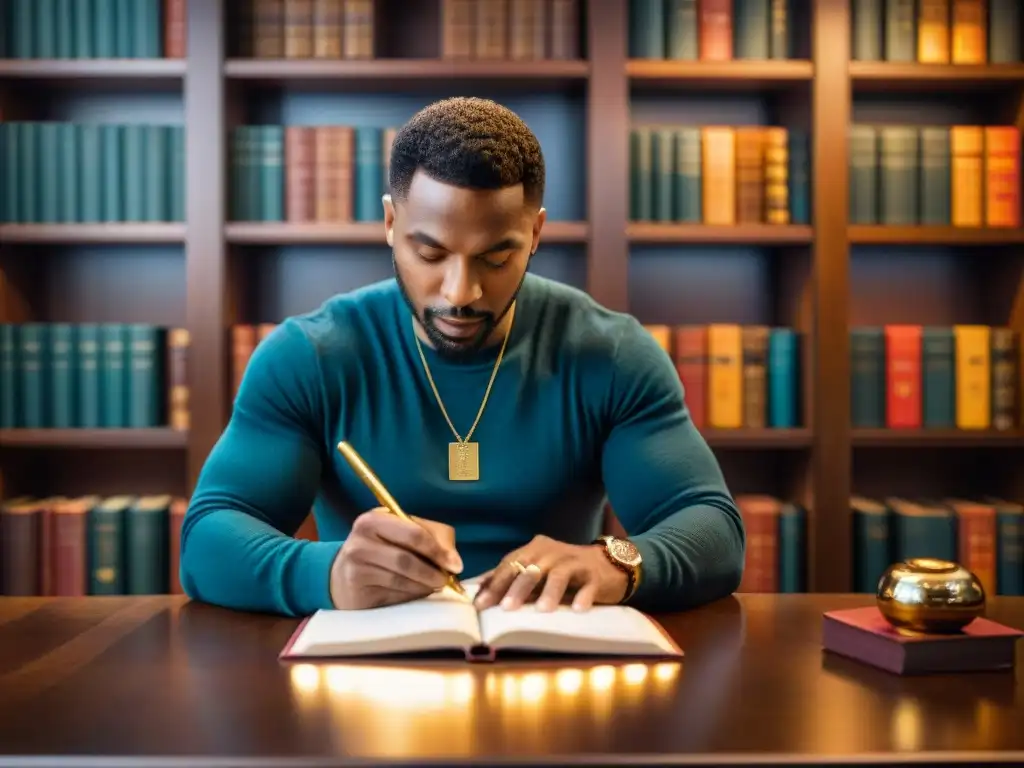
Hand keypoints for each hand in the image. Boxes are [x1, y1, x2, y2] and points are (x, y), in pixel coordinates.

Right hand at [329, 508, 462, 609]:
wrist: (342, 574)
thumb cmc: (381, 548)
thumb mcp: (401, 531)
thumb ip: (432, 536)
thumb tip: (454, 560)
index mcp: (373, 520)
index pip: (413, 534)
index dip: (438, 551)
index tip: (455, 565)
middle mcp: (360, 543)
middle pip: (407, 560)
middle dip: (433, 572)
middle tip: (445, 580)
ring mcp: (355, 571)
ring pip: (402, 582)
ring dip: (424, 586)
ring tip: (432, 585)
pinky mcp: (357, 595)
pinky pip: (394, 597)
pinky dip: (411, 596)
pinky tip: (414, 592)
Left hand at [473, 535, 627, 612]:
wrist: (607, 564)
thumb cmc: (564, 571)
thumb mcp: (536, 570)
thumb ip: (510, 577)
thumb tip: (478, 590)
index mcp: (534, 549)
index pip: (510, 564)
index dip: (495, 584)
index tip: (481, 605)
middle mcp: (552, 552)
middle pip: (531, 568)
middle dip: (517, 588)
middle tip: (506, 608)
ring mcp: (574, 562)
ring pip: (558, 574)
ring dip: (549, 592)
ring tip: (541, 610)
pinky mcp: (595, 575)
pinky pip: (587, 585)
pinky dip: (583, 596)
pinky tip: (578, 609)